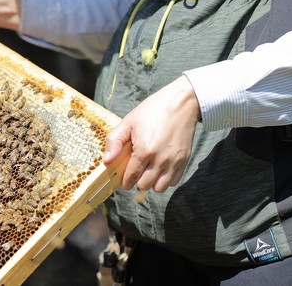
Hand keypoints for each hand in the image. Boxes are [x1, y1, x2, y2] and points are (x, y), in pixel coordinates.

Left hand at [103, 76, 200, 192]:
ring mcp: (174, 162)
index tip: (123, 177)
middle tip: (136, 169)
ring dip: (152, 182)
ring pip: (160, 188)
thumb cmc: (153, 110)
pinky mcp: (184, 161)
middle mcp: (160, 160)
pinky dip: (165, 179)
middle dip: (137, 180)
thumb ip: (114, 141)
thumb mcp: (129, 122)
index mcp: (144, 150)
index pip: (131, 178)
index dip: (124, 180)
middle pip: (144, 186)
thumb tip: (106, 160)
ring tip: (148, 170)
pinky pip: (173, 182)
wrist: (181, 103)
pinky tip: (160, 167)